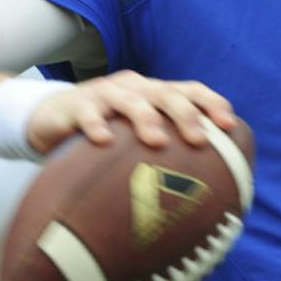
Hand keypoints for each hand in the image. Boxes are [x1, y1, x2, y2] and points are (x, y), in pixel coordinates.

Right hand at [27, 70, 235, 155]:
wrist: (51, 118)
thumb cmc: (106, 132)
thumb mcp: (136, 137)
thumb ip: (164, 153)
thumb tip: (203, 192)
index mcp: (154, 94)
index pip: (190, 91)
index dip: (212, 104)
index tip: (229, 125)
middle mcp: (134, 88)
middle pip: (166, 94)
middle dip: (185, 115)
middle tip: (199, 140)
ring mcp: (104, 94)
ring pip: (130, 100)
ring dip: (146, 118)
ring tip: (158, 141)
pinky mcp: (75, 105)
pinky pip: (87, 112)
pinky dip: (95, 125)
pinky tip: (103, 141)